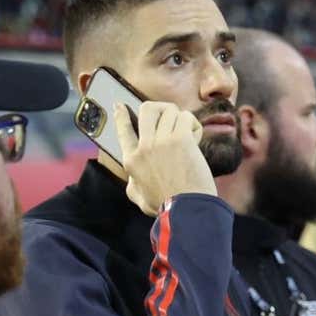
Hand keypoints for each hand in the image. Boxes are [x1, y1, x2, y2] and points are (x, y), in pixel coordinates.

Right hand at [114, 101, 214, 215]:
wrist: (187, 210)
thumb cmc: (166, 208)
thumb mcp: (139, 199)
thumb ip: (133, 184)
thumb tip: (132, 178)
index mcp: (131, 161)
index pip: (122, 130)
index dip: (121, 115)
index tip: (120, 106)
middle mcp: (143, 147)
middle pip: (146, 108)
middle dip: (160, 109)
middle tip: (170, 118)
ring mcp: (161, 141)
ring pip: (169, 110)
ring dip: (181, 119)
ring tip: (187, 134)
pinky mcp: (180, 139)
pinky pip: (186, 117)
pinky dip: (193, 125)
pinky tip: (196, 139)